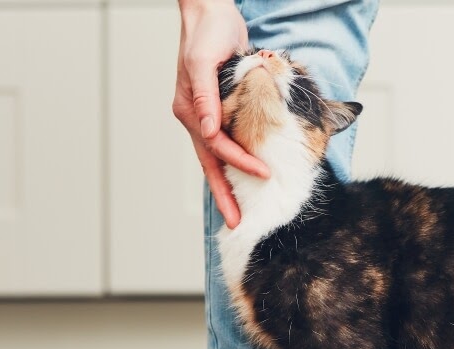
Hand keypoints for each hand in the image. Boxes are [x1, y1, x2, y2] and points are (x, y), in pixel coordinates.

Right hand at [174, 0, 268, 228]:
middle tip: (236, 223)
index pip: (216, 146)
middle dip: (224, 195)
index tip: (263, 173)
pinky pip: (226, 144)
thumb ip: (206, 95)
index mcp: (190, 109)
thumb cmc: (207, 32)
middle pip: (211, 163)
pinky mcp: (219, 110)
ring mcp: (206, 115)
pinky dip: (234, 162)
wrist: (211, 14)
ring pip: (217, 158)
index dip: (240, 162)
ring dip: (227, 185)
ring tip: (237, 211)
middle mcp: (196, 116)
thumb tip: (208, 129)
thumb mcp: (204, 60)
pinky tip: (242, 178)